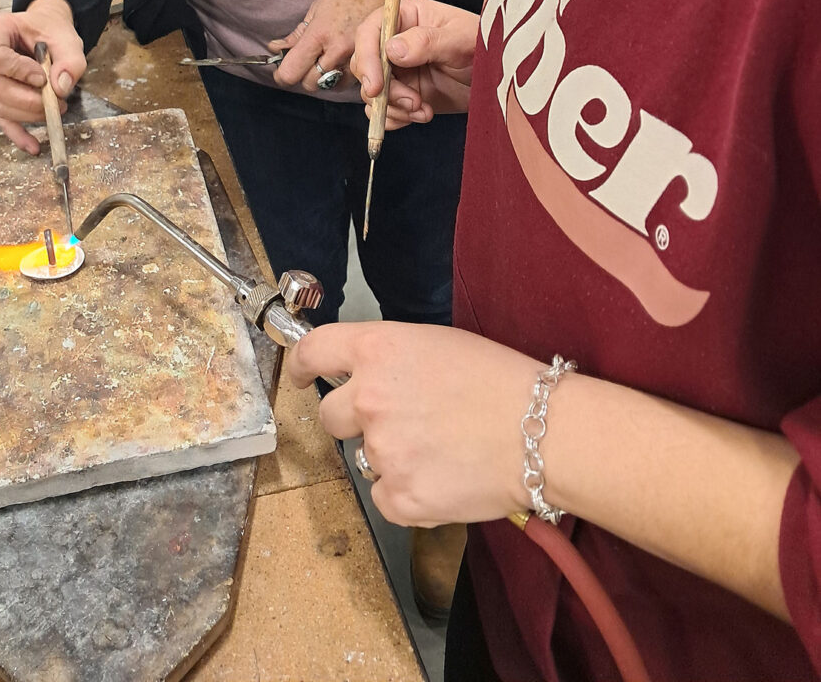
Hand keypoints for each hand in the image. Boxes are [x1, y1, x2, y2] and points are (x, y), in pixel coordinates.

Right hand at [0, 0, 85, 152]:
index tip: (42, 79)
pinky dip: (16, 133)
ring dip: (27, 115)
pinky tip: (32, 144)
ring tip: (54, 111)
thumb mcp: (66, 37)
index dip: (17, 73)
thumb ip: (70, 60)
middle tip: (57, 103)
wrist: (42, 29)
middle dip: (27, 101)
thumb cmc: (49, 29)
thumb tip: (60, 88)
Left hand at [270, 0, 393, 92]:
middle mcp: (337, 50)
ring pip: (329, 86)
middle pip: (310, 83)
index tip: (281, 73)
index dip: (282, 75)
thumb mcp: (318, 8)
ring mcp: (355, 60)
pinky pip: (348, 83)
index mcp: (320, 33)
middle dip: (303, 76)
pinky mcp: (370, 64)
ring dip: (323, 78)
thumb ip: (297, 34)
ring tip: (325, 60)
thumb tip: (276, 48)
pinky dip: (340, 77)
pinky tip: (340, 62)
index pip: (292, 70)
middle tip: (304, 63)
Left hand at [289, 321, 537, 526]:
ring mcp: (381, 451)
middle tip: (400, 423)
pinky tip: (443, 477)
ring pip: (364, 458)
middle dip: (355, 420)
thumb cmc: (500, 380)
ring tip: (438, 449)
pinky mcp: (399, 499)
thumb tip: (368, 376)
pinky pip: (385, 498)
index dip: (300, 366)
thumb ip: (390, 357)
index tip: (300, 376)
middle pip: (330, 416)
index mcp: (376, 351)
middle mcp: (368, 399)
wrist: (541, 432)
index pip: (313, 352)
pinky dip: (408, 494)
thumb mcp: (435, 344)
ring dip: (389, 457)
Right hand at [350, 0, 476, 126]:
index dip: (368, 58)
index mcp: (405, 17)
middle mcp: (395, 42)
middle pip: (365, 65)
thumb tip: (392, 49)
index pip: (370, 32)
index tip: (376, 86)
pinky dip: (397, 118)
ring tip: (422, 110)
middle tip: (412, 102)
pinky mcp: (402, 93)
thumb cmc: (485, 48)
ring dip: (393, 108)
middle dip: (384, 90)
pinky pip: (383, 110)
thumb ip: (427, 41)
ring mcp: (397, 70)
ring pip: (372, 92)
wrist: (499, 80)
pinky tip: (422, 114)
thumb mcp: (461, 39)